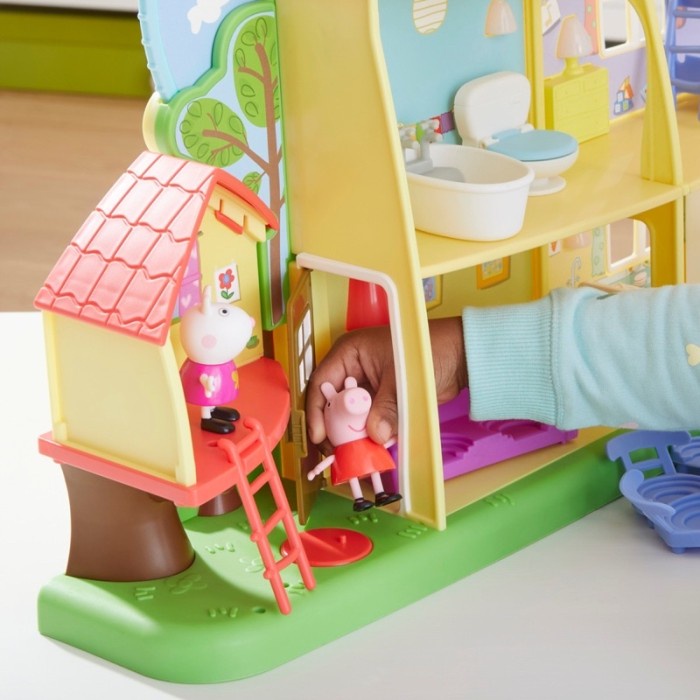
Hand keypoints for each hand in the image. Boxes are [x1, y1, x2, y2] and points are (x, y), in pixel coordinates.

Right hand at [306, 317, 466, 451]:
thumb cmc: (429, 352)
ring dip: (351, 435)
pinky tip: (371, 448)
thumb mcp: (401, 380)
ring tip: (354, 455)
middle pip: (331, 403)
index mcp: (349, 353)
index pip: (321, 383)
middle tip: (337, 452)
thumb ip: (386, 409)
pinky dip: (367, 434)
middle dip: (333, 428)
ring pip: (348, 415)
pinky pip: (366, 421)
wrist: (460, 356)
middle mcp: (352, 369)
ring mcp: (366, 386)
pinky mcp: (379, 400)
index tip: (320, 436)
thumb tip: (375, 437)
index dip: (317, 411)